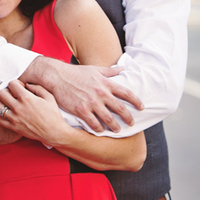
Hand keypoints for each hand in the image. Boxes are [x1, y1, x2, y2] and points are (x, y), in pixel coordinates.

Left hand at [0, 81, 67, 145]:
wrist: (54, 132)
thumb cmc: (53, 115)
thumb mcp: (49, 97)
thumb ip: (37, 88)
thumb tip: (26, 84)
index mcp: (27, 98)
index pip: (11, 84)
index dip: (15, 83)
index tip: (20, 88)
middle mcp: (18, 107)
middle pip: (1, 93)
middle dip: (6, 91)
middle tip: (12, 95)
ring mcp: (14, 118)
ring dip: (2, 104)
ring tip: (9, 105)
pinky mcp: (13, 127)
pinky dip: (2, 117)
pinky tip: (10, 115)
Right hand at [26, 57, 142, 132]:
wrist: (57, 76)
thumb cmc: (75, 72)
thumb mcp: (94, 69)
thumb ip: (110, 71)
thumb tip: (123, 68)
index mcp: (106, 83)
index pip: (127, 93)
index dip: (136, 101)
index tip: (142, 107)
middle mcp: (101, 93)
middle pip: (120, 108)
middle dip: (128, 118)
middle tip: (132, 123)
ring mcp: (91, 102)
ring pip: (108, 119)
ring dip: (115, 126)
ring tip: (118, 130)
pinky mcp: (81, 110)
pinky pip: (94, 123)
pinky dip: (99, 129)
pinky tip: (101, 131)